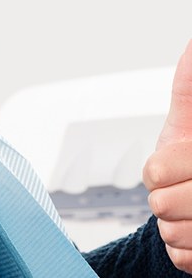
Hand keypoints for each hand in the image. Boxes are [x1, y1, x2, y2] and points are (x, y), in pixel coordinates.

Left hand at [143, 40, 191, 271]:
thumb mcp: (190, 117)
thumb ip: (188, 85)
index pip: (155, 172)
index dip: (159, 169)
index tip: (175, 163)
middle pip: (161, 204)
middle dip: (165, 197)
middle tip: (182, 190)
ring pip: (171, 232)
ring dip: (175, 224)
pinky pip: (182, 259)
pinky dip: (185, 250)